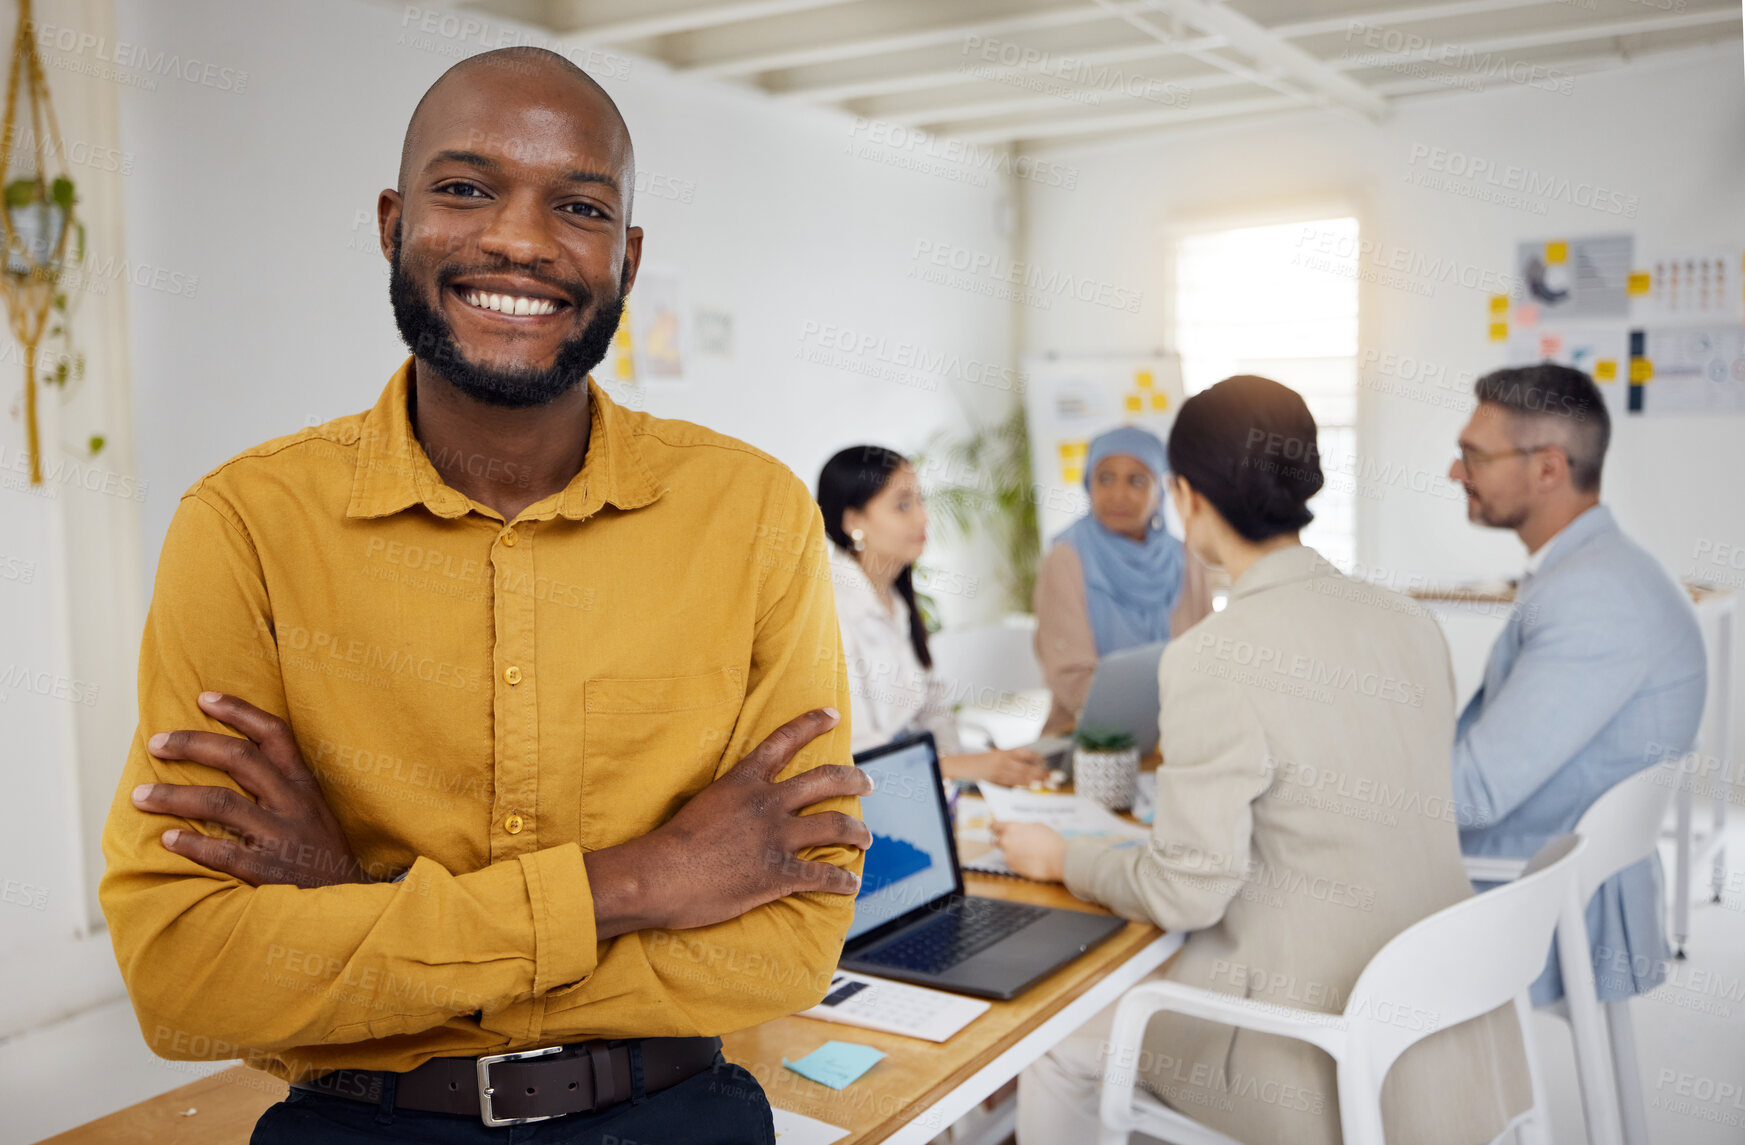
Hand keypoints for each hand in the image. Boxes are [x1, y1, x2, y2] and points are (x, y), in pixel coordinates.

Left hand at [133, 692, 369, 887]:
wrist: (348, 906)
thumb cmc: (321, 856)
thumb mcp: (314, 812)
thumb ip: (282, 788)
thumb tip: (232, 762)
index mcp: (304, 785)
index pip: (274, 734)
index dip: (239, 711)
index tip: (204, 698)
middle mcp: (294, 804)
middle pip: (240, 759)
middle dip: (193, 745)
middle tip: (157, 743)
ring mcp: (282, 838)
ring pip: (222, 803)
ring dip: (175, 796)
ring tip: (141, 796)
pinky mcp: (269, 872)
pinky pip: (223, 853)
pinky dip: (192, 844)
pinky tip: (168, 839)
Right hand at [585, 708, 872, 936]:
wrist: (659, 876)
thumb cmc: (669, 844)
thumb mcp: (702, 803)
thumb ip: (729, 801)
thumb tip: (738, 811)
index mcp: (744, 781)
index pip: (784, 741)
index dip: (812, 723)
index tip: (833, 715)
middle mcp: (767, 803)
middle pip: (826, 780)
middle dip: (854, 779)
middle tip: (868, 782)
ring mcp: (777, 837)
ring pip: (835, 825)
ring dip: (858, 832)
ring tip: (866, 838)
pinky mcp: (779, 873)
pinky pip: (824, 876)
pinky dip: (843, 881)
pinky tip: (851, 885)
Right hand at [944, 748, 1050, 787]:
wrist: (969, 766)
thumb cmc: (987, 760)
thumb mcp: (1001, 755)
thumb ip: (1016, 759)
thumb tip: (1035, 763)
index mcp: (1006, 752)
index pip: (1026, 754)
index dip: (1037, 758)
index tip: (1046, 761)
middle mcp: (1005, 761)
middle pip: (1027, 767)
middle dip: (1041, 772)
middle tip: (1053, 775)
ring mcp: (1001, 771)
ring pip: (1022, 776)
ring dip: (1035, 780)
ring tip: (1047, 782)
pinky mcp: (998, 780)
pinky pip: (1014, 783)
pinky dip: (1024, 785)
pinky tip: (1032, 786)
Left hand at [989, 820, 1067, 882]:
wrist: (1058, 859)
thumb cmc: (1050, 840)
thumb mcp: (1037, 826)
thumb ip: (1023, 828)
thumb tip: (1020, 830)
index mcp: (1011, 828)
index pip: (994, 826)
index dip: (994, 826)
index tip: (993, 827)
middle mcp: (1006, 842)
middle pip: (996, 840)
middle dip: (1002, 840)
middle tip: (1012, 841)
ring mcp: (1008, 856)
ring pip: (1006, 853)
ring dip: (1013, 852)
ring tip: (1028, 853)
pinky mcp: (1013, 868)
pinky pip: (1013, 863)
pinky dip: (1018, 862)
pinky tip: (1030, 861)